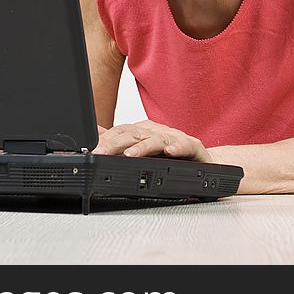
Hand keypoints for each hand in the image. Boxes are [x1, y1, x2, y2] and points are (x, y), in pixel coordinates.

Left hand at [93, 120, 211, 162]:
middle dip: (115, 144)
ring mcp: (176, 138)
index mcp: (144, 131)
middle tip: (101, 152)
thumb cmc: (170, 157)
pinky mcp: (194, 147)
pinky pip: (186, 146)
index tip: (91, 149)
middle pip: (135, 135)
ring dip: (143, 147)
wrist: (201, 161)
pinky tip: (170, 152)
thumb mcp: (142, 150)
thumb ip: (118, 141)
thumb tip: (95, 132)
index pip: (122, 132)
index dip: (106, 140)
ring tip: (129, 154)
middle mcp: (158, 132)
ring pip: (157, 140)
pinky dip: (178, 148)